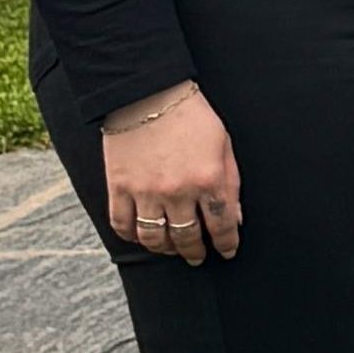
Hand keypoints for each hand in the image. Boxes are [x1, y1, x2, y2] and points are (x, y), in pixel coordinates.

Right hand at [103, 82, 242, 263]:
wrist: (147, 95)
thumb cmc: (192, 117)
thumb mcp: (224, 146)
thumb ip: (231, 184)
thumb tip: (235, 219)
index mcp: (208, 180)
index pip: (221, 225)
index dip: (226, 243)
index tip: (227, 252)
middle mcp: (177, 192)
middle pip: (187, 237)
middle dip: (196, 252)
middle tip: (198, 257)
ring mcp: (145, 192)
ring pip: (154, 238)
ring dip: (165, 249)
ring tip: (172, 249)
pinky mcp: (118, 188)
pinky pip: (122, 225)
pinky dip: (132, 236)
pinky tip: (142, 236)